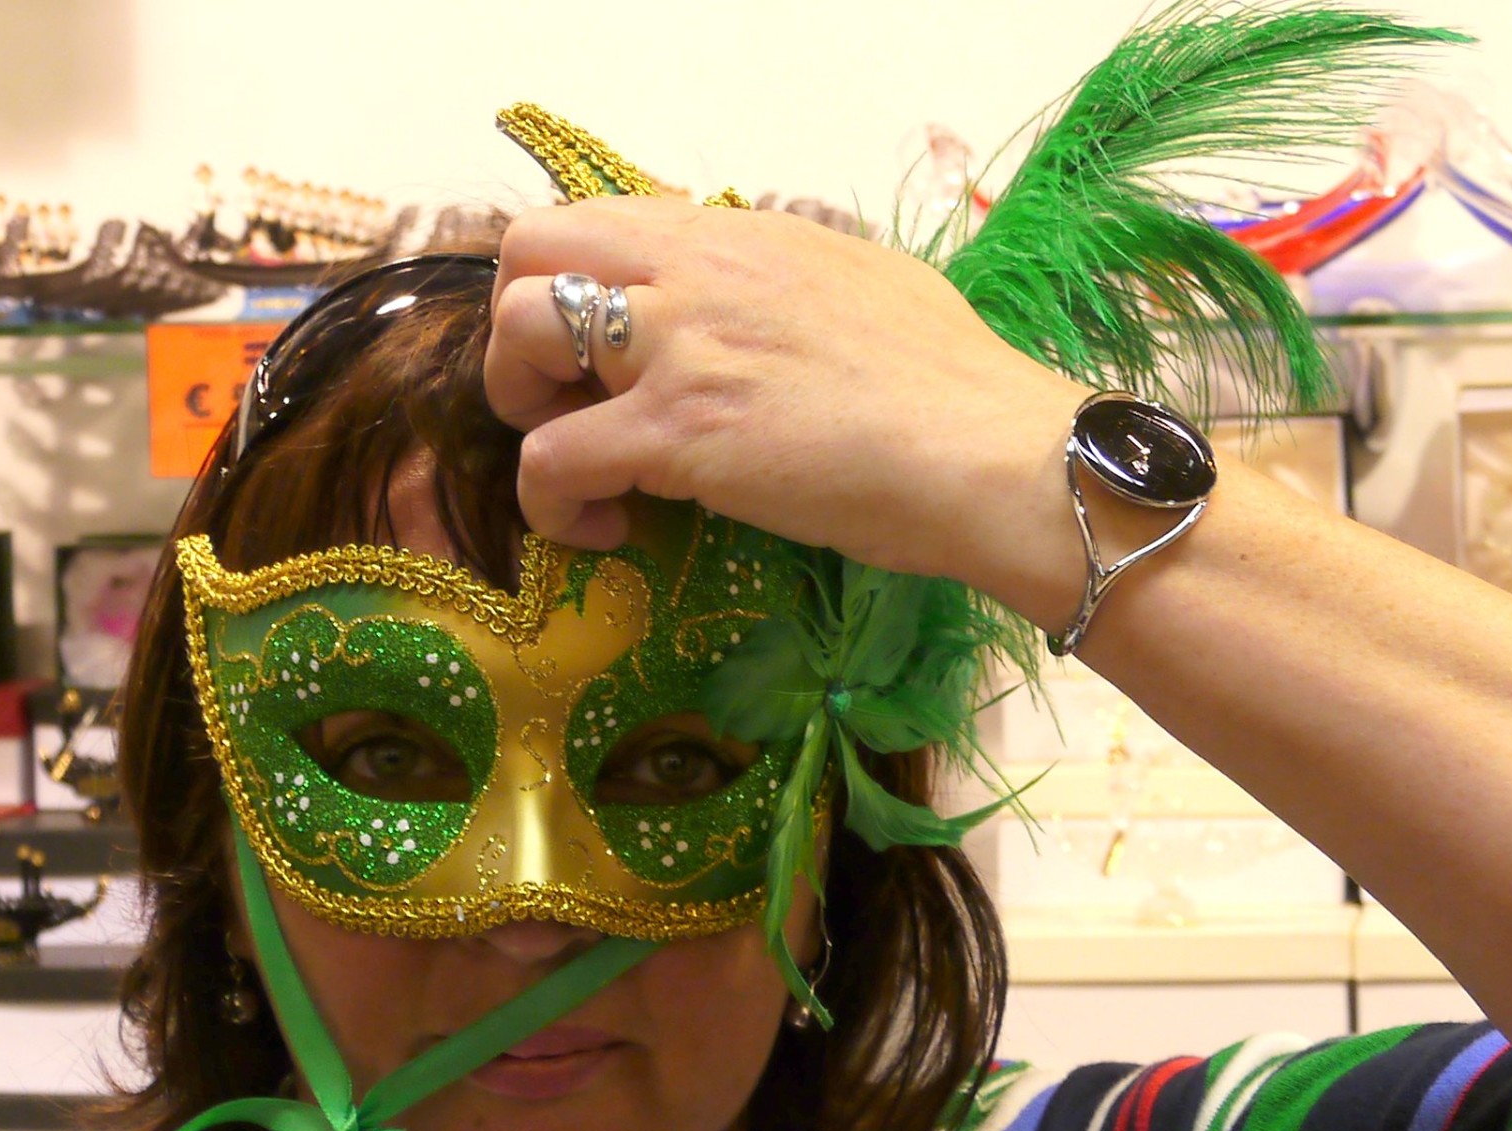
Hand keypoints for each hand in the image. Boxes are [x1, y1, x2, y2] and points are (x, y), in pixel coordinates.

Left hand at [483, 198, 1092, 591]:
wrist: (994, 455)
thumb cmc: (959, 390)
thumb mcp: (872, 290)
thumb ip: (798, 284)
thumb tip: (776, 308)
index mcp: (743, 236)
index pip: (603, 219)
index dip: (579, 287)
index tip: (606, 356)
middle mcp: (695, 269)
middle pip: (531, 248)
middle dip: (523, 328)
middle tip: (568, 401)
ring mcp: (678, 344)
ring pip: (517, 333)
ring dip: (522, 404)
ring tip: (580, 464)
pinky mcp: (673, 430)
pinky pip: (549, 456)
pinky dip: (552, 502)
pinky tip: (604, 530)